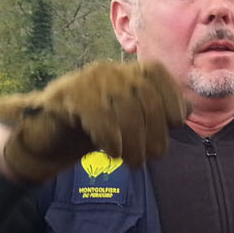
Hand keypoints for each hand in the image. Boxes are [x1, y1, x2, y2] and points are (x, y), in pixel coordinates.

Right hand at [0, 61, 187, 183]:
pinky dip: (110, 135)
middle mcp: (107, 70)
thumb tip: (186, 110)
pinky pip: (95, 113)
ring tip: (133, 162)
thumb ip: (157, 113)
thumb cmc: (96, 130)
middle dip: (155, 129)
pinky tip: (113, 152)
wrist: (46, 137)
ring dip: (133, 140)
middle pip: (142, 93)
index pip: (155, 73)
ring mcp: (83, 82)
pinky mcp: (63, 97)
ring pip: (121, 106)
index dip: (170, 96)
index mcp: (124, 72)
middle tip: (152, 157)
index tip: (176, 123)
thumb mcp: (131, 122)